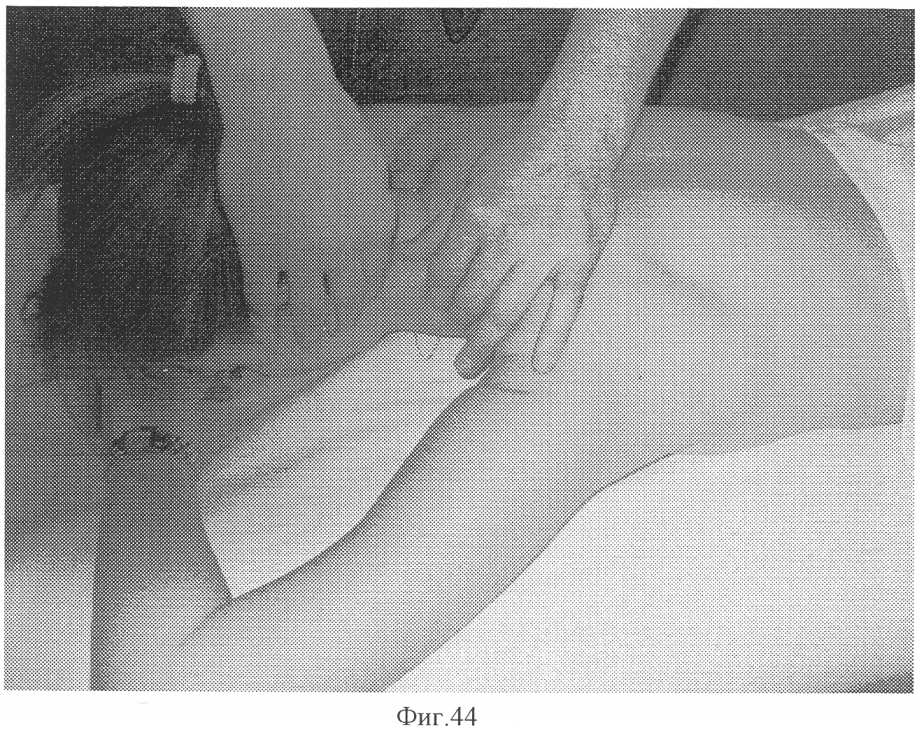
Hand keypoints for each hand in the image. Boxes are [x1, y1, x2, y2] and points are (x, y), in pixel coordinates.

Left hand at [421, 121, 607, 378]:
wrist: (576, 140)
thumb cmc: (520, 158)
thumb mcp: (471, 180)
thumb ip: (443, 222)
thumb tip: (410, 253)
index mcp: (476, 217)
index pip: (445, 271)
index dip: (436, 293)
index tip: (436, 304)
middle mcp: (506, 240)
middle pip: (471, 296)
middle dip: (456, 322)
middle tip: (452, 337)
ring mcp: (544, 255)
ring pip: (507, 310)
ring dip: (483, 343)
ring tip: (467, 367)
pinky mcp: (578, 263)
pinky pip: (564, 309)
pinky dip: (552, 340)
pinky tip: (540, 366)